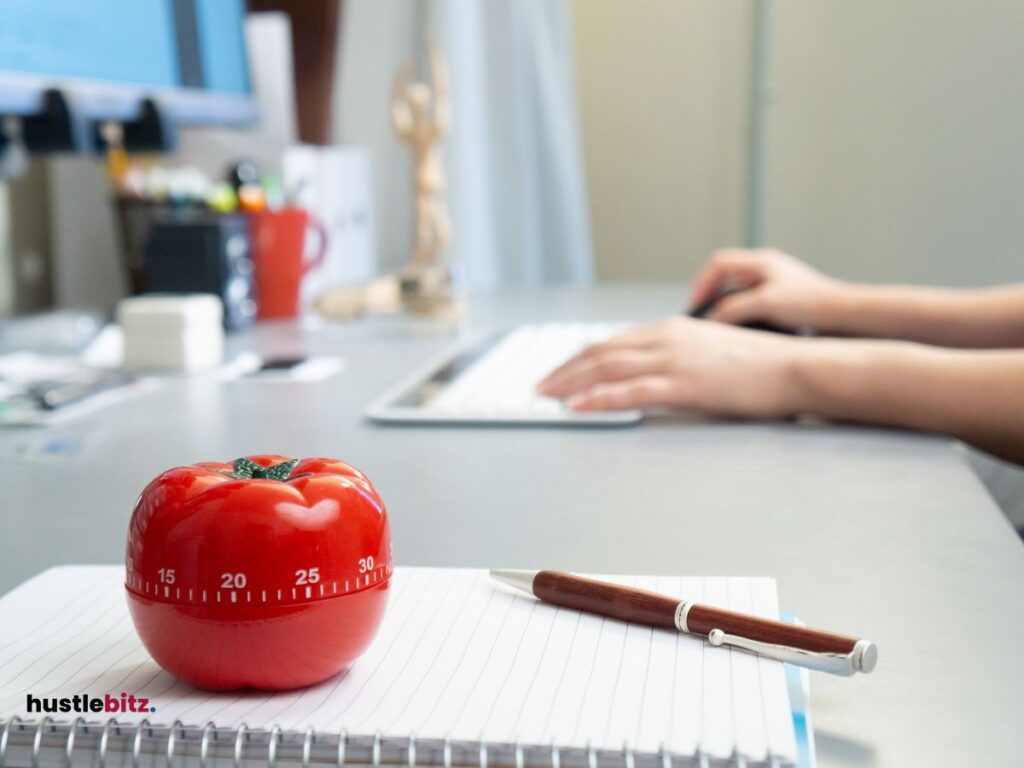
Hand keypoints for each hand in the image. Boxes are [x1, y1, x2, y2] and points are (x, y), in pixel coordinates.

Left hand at [537, 317, 800, 416]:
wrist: (794, 368)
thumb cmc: (760, 365)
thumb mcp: (712, 351)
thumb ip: (680, 356)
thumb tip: (654, 371)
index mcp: (674, 328)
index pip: (614, 341)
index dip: (581, 357)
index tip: (560, 370)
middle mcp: (667, 337)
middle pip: (601, 351)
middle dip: (565, 369)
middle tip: (540, 385)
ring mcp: (674, 359)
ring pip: (607, 368)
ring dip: (570, 383)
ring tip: (546, 395)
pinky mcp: (683, 384)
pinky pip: (629, 392)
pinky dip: (598, 399)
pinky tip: (577, 406)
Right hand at [691, 248, 848, 329]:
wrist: (844, 315)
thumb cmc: (811, 304)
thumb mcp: (766, 303)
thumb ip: (734, 308)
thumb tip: (710, 319)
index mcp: (761, 261)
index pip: (717, 264)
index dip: (702, 284)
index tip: (696, 306)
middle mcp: (766, 268)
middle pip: (724, 276)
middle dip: (710, 295)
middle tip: (703, 316)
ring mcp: (773, 283)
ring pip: (736, 291)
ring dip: (725, 306)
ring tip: (720, 325)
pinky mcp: (780, 299)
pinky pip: (750, 303)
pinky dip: (740, 314)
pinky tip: (743, 330)